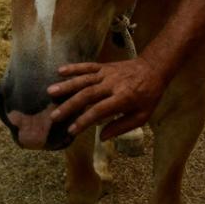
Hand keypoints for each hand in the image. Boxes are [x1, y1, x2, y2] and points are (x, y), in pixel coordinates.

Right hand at [48, 58, 163, 139]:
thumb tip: (102, 137)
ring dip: (67, 85)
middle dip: (69, 105)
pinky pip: (88, 66)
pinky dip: (74, 67)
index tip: (71, 130)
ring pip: (84, 79)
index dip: (84, 120)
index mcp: (123, 98)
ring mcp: (107, 73)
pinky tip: (60, 71)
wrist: (154, 68)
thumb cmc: (149, 95)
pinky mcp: (105, 66)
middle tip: (54, 116)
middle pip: (87, 94)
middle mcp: (113, 84)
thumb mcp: (143, 115)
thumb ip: (122, 127)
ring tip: (50, 92)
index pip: (100, 110)